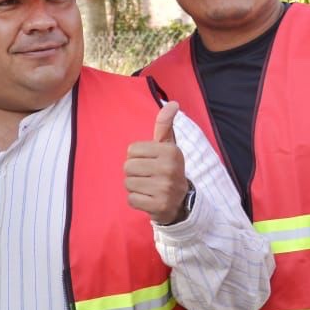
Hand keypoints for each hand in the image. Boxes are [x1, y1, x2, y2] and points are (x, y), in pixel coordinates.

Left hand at [125, 101, 189, 224]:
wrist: (181, 201)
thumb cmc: (168, 168)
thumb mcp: (168, 146)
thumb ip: (165, 124)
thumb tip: (173, 103)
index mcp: (170, 151)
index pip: (131, 151)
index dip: (137, 157)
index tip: (150, 162)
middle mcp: (169, 168)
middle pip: (127, 167)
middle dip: (134, 173)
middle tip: (149, 177)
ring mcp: (165, 188)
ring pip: (128, 183)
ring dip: (135, 187)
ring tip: (148, 187)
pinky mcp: (160, 205)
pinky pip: (131, 199)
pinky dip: (137, 200)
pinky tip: (149, 199)